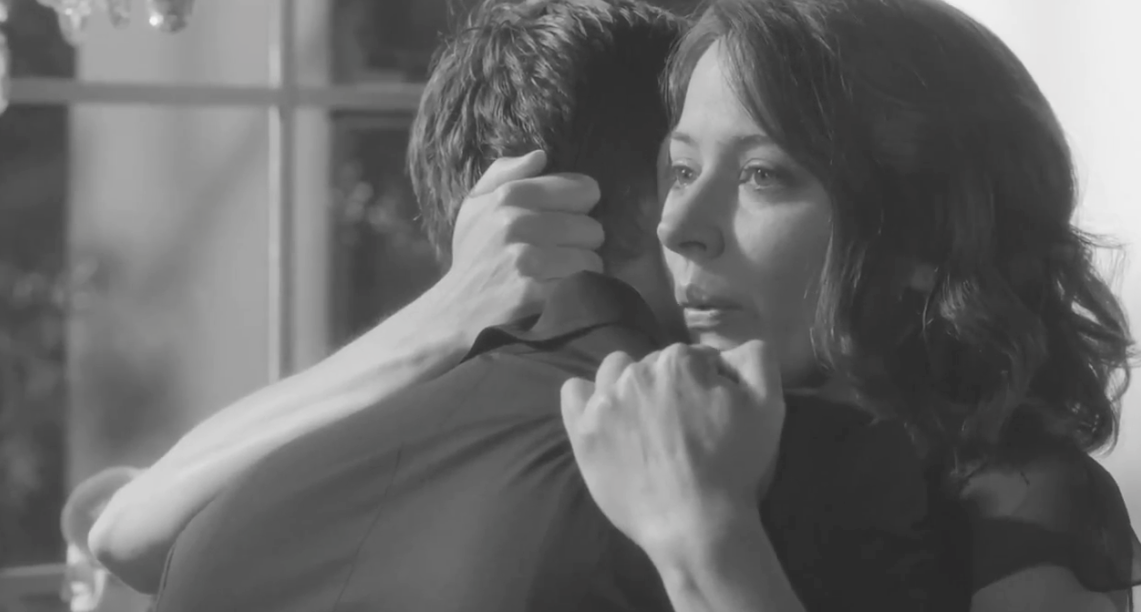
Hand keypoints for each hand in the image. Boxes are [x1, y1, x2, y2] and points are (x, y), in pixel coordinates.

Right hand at [429, 150, 604, 338]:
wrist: (454, 312)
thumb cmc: (473, 256)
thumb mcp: (476, 207)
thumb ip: (505, 173)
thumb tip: (541, 156)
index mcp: (509, 195)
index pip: (584, 189)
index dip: (580, 207)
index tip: (565, 221)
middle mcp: (517, 222)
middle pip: (592, 227)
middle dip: (580, 243)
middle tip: (559, 254)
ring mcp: (526, 259)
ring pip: (591, 258)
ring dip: (580, 270)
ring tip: (557, 275)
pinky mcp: (533, 292)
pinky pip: (580, 284)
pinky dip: (574, 291)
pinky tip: (555, 293)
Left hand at [560, 341, 785, 562]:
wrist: (695, 523)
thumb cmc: (735, 465)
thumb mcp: (768, 405)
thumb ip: (755, 358)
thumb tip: (729, 350)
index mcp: (680, 361)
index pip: (694, 359)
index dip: (707, 384)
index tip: (712, 413)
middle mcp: (637, 372)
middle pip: (654, 365)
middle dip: (670, 386)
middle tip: (683, 426)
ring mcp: (605, 401)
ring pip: (615, 371)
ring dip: (629, 385)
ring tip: (645, 421)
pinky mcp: (583, 430)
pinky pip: (573, 392)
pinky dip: (587, 397)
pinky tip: (605, 416)